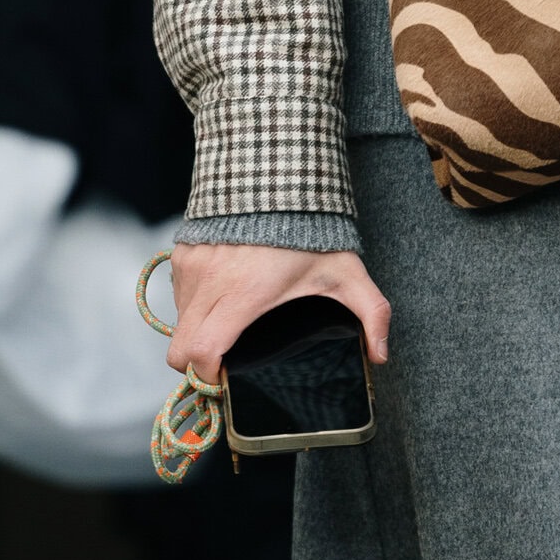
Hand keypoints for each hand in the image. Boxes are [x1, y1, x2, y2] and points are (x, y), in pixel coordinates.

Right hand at [166, 242, 390, 386]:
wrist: (280, 179)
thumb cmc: (313, 230)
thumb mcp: (347, 274)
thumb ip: (372, 314)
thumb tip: (380, 354)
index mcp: (244, 295)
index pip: (202, 352)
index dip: (208, 376)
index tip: (226, 379)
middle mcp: (210, 282)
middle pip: (180, 348)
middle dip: (197, 365)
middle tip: (225, 363)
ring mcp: (192, 266)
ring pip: (179, 322)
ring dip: (198, 332)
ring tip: (231, 323)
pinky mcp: (184, 253)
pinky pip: (179, 294)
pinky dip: (195, 303)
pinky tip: (224, 294)